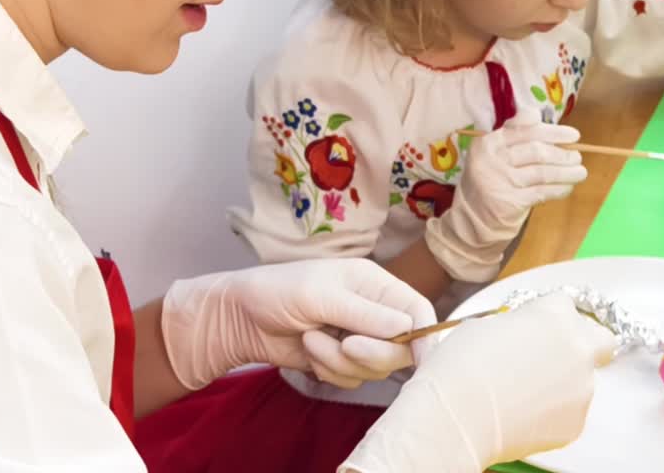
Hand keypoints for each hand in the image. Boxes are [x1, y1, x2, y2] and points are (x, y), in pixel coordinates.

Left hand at [161, 259, 436, 390]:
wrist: (238, 318)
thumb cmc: (276, 291)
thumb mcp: (320, 295)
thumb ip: (364, 314)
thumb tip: (408, 328)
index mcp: (375, 284)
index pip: (417, 310)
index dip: (425, 335)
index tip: (422, 359)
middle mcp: (372, 312)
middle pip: (400, 347)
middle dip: (372, 352)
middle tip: (346, 344)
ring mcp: (357, 338)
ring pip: (374, 368)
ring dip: (339, 361)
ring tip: (311, 340)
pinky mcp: (339, 361)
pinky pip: (351, 379)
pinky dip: (328, 370)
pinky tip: (308, 351)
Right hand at [340, 293, 616, 471]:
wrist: (457, 414)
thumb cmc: (461, 365)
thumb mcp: (486, 325)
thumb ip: (518, 326)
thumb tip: (522, 336)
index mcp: (555, 314)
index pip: (566, 305)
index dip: (549, 317)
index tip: (536, 330)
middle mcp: (578, 348)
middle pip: (599, 340)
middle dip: (584, 345)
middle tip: (555, 357)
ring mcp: (582, 388)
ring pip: (583, 381)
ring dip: (562, 384)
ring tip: (520, 396)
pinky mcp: (576, 424)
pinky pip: (569, 413)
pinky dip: (551, 415)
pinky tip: (521, 416)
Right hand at [426, 111, 587, 280]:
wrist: (471, 220)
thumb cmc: (489, 181)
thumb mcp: (492, 155)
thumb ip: (513, 136)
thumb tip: (542, 118)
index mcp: (487, 143)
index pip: (525, 130)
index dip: (552, 131)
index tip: (572, 135)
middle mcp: (491, 160)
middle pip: (536, 150)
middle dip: (562, 152)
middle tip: (577, 155)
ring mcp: (500, 182)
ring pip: (542, 172)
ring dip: (566, 172)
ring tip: (581, 171)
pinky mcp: (510, 203)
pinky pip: (542, 192)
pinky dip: (559, 189)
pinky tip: (568, 187)